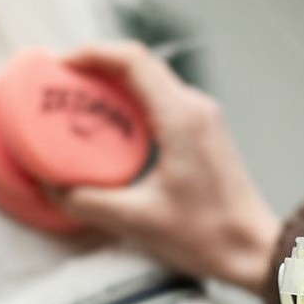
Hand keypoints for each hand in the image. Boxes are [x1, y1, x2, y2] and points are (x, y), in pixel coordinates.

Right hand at [46, 41, 283, 297]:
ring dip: (114, 82)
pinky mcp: (203, 133)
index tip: (59, 64)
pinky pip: (161, 101)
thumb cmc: (206, 234)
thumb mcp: (135, 220)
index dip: (92, 53)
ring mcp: (202, 118)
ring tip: (78, 99)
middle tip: (60, 81)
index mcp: (181, 117)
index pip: (132, 61)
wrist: (252, 249)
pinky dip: (130, 103)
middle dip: (97, 65)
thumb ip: (86, 201)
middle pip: (139, 64)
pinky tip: (109, 125)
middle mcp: (194, 107)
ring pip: (151, 80)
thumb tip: (50, 186)